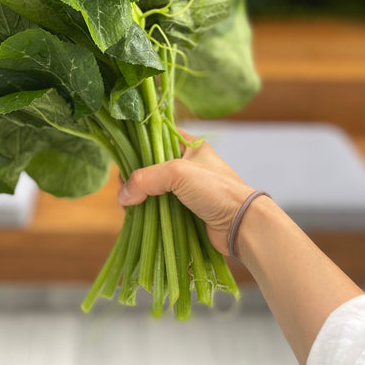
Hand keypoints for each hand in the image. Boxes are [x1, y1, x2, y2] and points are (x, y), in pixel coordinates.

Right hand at [117, 135, 253, 254]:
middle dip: (136, 176)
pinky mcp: (186, 211)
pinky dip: (148, 211)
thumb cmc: (216, 190)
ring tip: (127, 203)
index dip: (139, 147)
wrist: (242, 226)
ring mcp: (187, 190)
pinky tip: (137, 214)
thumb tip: (122, 195)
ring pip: (154, 189)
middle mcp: (188, 166)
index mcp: (190, 147)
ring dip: (140, 196)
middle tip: (123, 186)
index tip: (123, 159)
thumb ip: (146, 179)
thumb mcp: (178, 173)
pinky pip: (161, 208)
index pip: (158, 138)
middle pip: (152, 166)